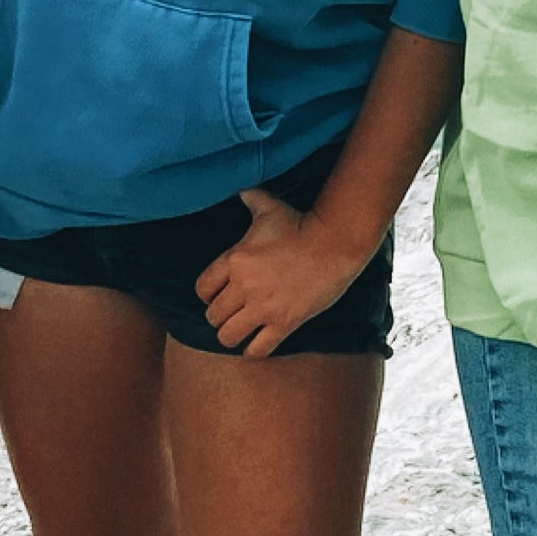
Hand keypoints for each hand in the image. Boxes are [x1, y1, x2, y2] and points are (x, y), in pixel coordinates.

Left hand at [194, 186, 376, 359]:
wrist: (334, 242)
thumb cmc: (300, 222)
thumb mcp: (268, 207)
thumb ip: (248, 197)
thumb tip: (239, 185)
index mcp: (234, 260)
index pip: (202, 290)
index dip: (207, 294)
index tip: (219, 293)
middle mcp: (244, 286)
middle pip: (212, 316)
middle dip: (220, 315)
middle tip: (233, 311)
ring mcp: (264, 307)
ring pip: (227, 337)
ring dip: (233, 334)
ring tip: (242, 328)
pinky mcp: (285, 323)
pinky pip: (256, 350)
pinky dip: (254, 349)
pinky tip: (259, 340)